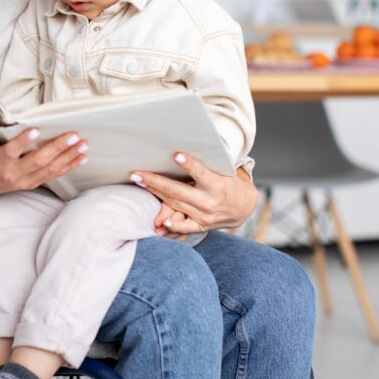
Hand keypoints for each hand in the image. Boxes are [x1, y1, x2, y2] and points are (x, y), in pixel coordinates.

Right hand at [0, 122, 87, 201]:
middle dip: (57, 148)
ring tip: (83, 145)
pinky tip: (81, 157)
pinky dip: (68, 166)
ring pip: (50, 169)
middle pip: (38, 161)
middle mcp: (13, 174)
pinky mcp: (32, 183)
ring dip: (68, 156)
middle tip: (73, 135)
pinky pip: (53, 175)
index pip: (11, 152)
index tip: (35, 130)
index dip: (23, 142)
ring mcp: (24, 180)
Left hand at [132, 154, 256, 234]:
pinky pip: (185, 227)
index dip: (189, 164)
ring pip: (175, 204)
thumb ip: (205, 165)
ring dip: (155, 195)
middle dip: (155, 182)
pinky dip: (173, 226)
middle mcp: (210, 201)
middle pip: (178, 191)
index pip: (201, 173)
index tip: (176, 154)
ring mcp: (204, 216)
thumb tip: (181, 151)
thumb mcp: (222, 171)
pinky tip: (160, 222)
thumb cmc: (228, 183)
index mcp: (217, 185)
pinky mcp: (201, 226)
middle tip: (136, 174)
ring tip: (139, 184)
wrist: (242, 207)